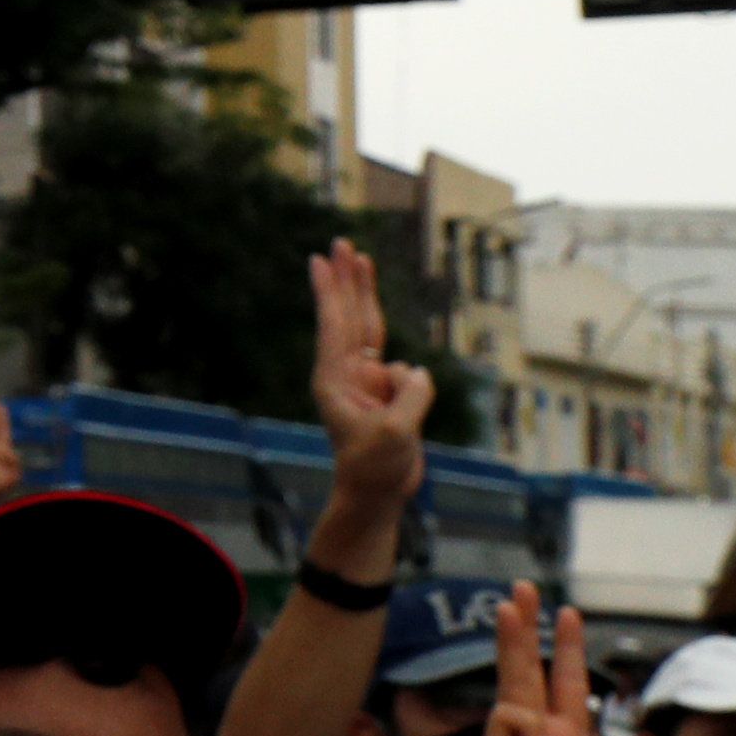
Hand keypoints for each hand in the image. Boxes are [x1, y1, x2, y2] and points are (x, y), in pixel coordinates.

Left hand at [306, 241, 433, 514]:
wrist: (377, 492)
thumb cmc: (375, 466)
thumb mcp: (395, 432)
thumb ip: (409, 395)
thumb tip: (415, 371)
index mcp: (335, 380)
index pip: (334, 325)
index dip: (331, 291)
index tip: (320, 259)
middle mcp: (346, 374)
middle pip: (350, 315)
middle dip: (346, 278)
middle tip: (340, 243)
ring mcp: (366, 381)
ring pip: (371, 329)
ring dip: (367, 295)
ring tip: (361, 257)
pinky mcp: (387, 392)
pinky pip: (405, 371)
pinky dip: (413, 381)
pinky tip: (408, 412)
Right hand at [471, 585, 627, 735]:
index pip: (565, 683)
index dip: (567, 649)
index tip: (568, 612)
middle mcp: (538, 734)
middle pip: (529, 669)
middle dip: (527, 628)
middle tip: (522, 588)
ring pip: (510, 681)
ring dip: (512, 642)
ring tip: (510, 606)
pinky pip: (509, 722)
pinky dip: (530, 727)